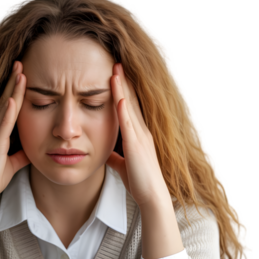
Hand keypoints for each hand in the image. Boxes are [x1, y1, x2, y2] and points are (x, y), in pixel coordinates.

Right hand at [0, 61, 29, 202]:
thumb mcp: (14, 162)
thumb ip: (22, 153)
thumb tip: (34, 147)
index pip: (8, 106)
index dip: (15, 90)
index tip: (22, 74)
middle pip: (5, 100)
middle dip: (13, 82)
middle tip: (21, 63)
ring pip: (4, 107)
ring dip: (13, 90)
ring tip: (20, 72)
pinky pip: (3, 125)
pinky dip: (8, 111)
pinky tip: (13, 99)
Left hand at [105, 63, 168, 207]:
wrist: (152, 195)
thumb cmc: (139, 181)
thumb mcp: (123, 165)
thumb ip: (116, 157)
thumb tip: (107, 154)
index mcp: (139, 134)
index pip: (130, 106)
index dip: (124, 89)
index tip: (116, 74)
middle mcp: (142, 130)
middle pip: (131, 99)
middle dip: (124, 81)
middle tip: (116, 62)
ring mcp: (140, 136)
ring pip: (130, 106)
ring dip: (123, 88)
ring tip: (116, 70)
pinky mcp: (136, 145)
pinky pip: (129, 123)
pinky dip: (124, 109)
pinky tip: (119, 96)